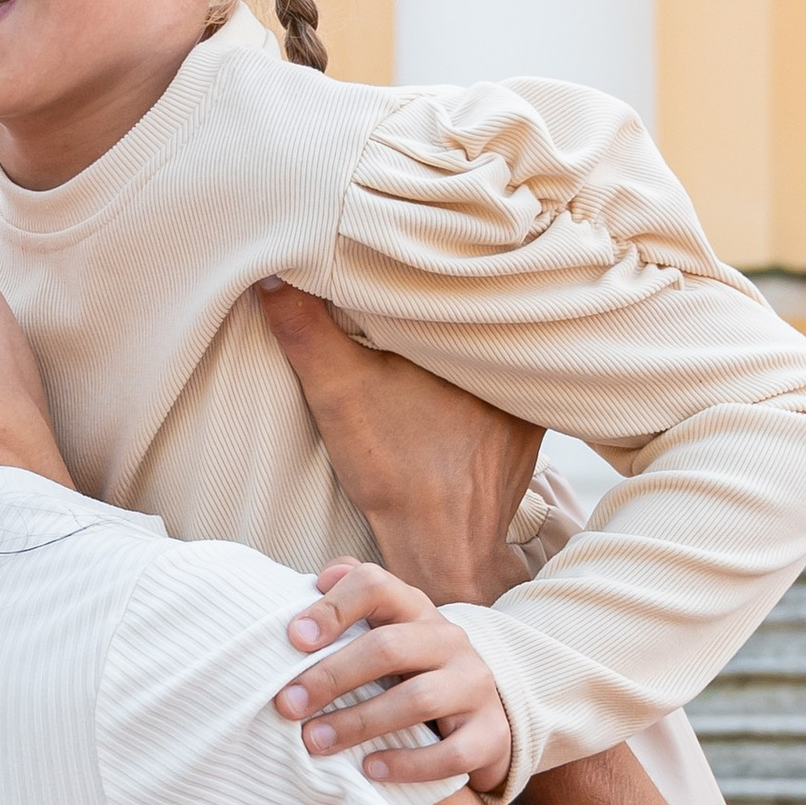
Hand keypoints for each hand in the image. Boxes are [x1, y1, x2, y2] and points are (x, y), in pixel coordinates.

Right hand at [256, 283, 541, 608]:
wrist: (440, 548)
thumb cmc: (396, 471)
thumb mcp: (338, 391)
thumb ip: (306, 328)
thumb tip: (274, 273)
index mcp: (482, 339)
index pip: (461, 278)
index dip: (428, 264)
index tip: (401, 256)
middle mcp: (521, 364)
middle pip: (479, 311)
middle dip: (448, 298)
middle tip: (412, 287)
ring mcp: (531, 398)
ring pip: (493, 347)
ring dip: (465, 340)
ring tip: (431, 328)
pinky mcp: (530, 428)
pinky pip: (506, 382)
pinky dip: (480, 377)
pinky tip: (452, 381)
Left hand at [277, 559, 514, 792]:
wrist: (480, 718)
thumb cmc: (411, 671)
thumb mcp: (387, 631)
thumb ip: (352, 603)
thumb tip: (320, 580)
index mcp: (415, 609)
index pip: (376, 585)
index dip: (334, 607)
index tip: (293, 639)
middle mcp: (449, 640)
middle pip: (389, 647)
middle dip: (332, 676)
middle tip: (288, 704)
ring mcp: (474, 686)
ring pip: (418, 699)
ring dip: (359, 722)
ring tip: (315, 741)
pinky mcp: (490, 734)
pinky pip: (451, 753)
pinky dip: (408, 764)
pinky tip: (370, 769)